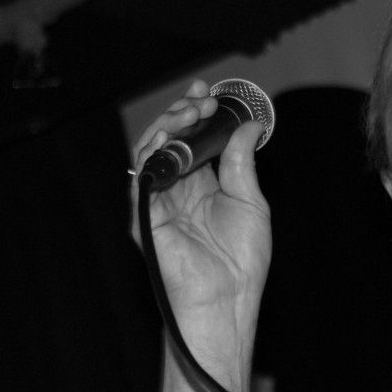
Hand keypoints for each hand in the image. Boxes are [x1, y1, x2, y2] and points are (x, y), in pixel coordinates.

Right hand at [130, 78, 270, 391]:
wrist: (227, 298)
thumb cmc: (240, 261)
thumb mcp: (251, 202)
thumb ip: (241, 163)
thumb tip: (249, 127)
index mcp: (204, 185)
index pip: (194, 139)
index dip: (199, 114)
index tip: (211, 93)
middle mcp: (178, 190)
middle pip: (171, 140)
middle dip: (182, 113)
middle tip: (201, 101)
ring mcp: (159, 202)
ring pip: (151, 152)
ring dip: (168, 126)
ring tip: (190, 112)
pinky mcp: (145, 217)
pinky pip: (141, 178)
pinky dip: (152, 154)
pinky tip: (170, 137)